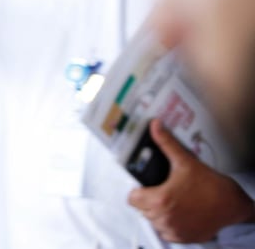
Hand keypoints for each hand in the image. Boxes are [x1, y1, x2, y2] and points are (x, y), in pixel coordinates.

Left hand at [128, 119, 254, 242]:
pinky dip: (169, 224)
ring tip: (170, 200)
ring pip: (154, 221)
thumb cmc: (211, 186)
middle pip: (142, 209)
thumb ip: (166, 143)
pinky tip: (178, 212)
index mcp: (160, 199)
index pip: (132, 198)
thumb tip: (156, 126)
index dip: (137, 190)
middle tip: (161, 190)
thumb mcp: (185, 161)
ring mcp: (174, 230)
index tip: (144, 186)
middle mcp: (165, 218)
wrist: (232, 204)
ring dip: (158, 212)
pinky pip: (167, 233)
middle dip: (148, 199)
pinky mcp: (184, 238)